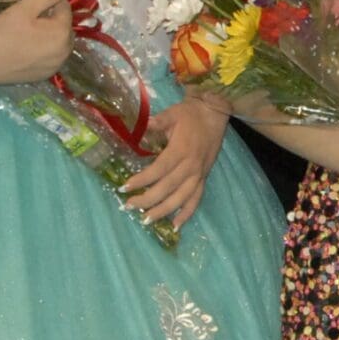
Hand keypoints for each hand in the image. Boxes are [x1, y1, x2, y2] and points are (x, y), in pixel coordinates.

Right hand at [0, 0, 75, 83]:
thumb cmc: (1, 30)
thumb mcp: (25, 8)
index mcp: (62, 34)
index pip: (65, 10)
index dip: (53, 0)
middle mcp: (64, 53)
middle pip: (65, 28)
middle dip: (54, 19)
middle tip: (31, 15)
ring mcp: (54, 67)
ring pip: (59, 44)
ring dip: (51, 35)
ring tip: (28, 30)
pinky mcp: (43, 77)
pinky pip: (51, 58)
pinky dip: (45, 50)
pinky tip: (27, 46)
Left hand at [123, 92, 228, 228]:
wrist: (214, 115)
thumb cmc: (190, 115)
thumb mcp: (172, 114)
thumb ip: (158, 122)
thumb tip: (144, 124)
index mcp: (181, 150)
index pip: (159, 170)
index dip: (142, 180)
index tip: (124, 187)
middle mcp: (190, 166)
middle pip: (167, 188)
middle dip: (147, 199)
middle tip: (129, 205)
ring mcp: (198, 175)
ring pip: (181, 198)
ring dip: (164, 211)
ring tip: (146, 220)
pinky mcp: (203, 179)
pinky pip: (196, 200)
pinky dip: (186, 214)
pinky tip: (175, 225)